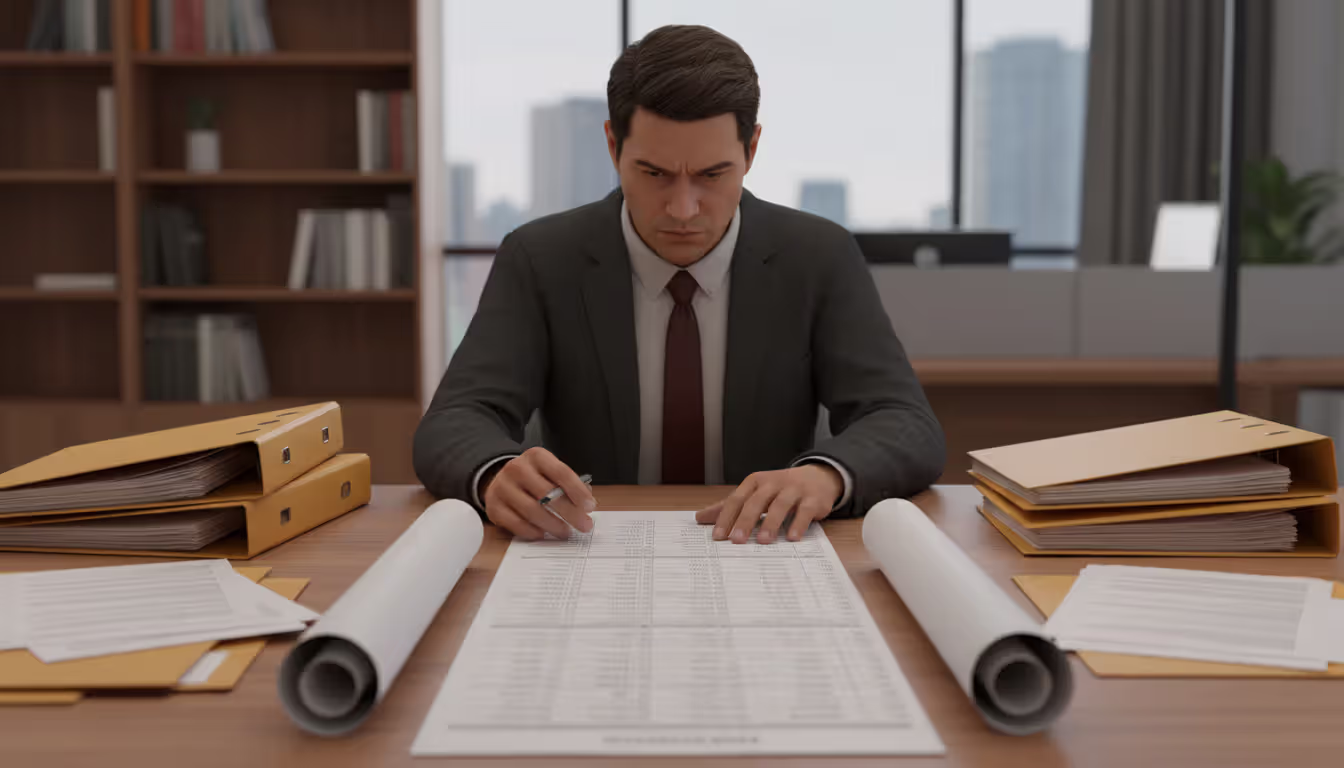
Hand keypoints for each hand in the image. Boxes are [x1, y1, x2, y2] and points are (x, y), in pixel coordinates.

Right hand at [482, 447, 595, 539]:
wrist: (500, 479)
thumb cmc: (533, 477)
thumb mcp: (550, 471)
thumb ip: (568, 484)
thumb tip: (586, 503)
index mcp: (536, 456)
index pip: (561, 473)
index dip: (578, 491)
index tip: (590, 506)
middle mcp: (517, 468)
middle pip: (547, 493)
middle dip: (570, 512)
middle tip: (584, 525)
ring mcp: (502, 487)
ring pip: (532, 510)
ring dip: (553, 525)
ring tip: (565, 532)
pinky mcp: (493, 506)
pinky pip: (516, 523)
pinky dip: (533, 531)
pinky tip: (543, 534)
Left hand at [695, 464, 841, 544]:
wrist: (818, 476)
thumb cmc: (780, 489)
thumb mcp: (755, 493)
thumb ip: (730, 506)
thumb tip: (700, 518)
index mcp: (755, 482)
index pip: (737, 499)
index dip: (727, 517)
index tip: (718, 536)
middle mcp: (773, 483)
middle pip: (756, 501)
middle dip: (745, 521)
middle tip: (736, 541)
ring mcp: (794, 490)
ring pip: (780, 505)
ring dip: (771, 523)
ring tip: (763, 541)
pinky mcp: (813, 499)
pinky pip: (804, 511)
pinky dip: (798, 524)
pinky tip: (791, 538)